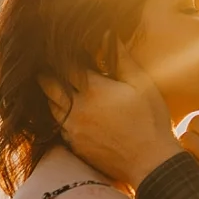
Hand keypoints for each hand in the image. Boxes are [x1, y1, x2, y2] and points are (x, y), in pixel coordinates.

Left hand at [45, 45, 180, 187]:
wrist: (151, 163)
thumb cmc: (151, 120)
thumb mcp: (142, 84)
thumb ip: (122, 59)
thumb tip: (108, 34)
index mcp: (93, 90)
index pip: (65, 66)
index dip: (61, 56)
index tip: (60, 48)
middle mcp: (77, 109)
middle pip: (48, 86)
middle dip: (47, 74)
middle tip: (49, 65)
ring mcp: (73, 129)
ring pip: (50, 107)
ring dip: (51, 95)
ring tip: (56, 86)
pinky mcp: (75, 145)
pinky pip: (58, 126)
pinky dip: (59, 116)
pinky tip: (68, 111)